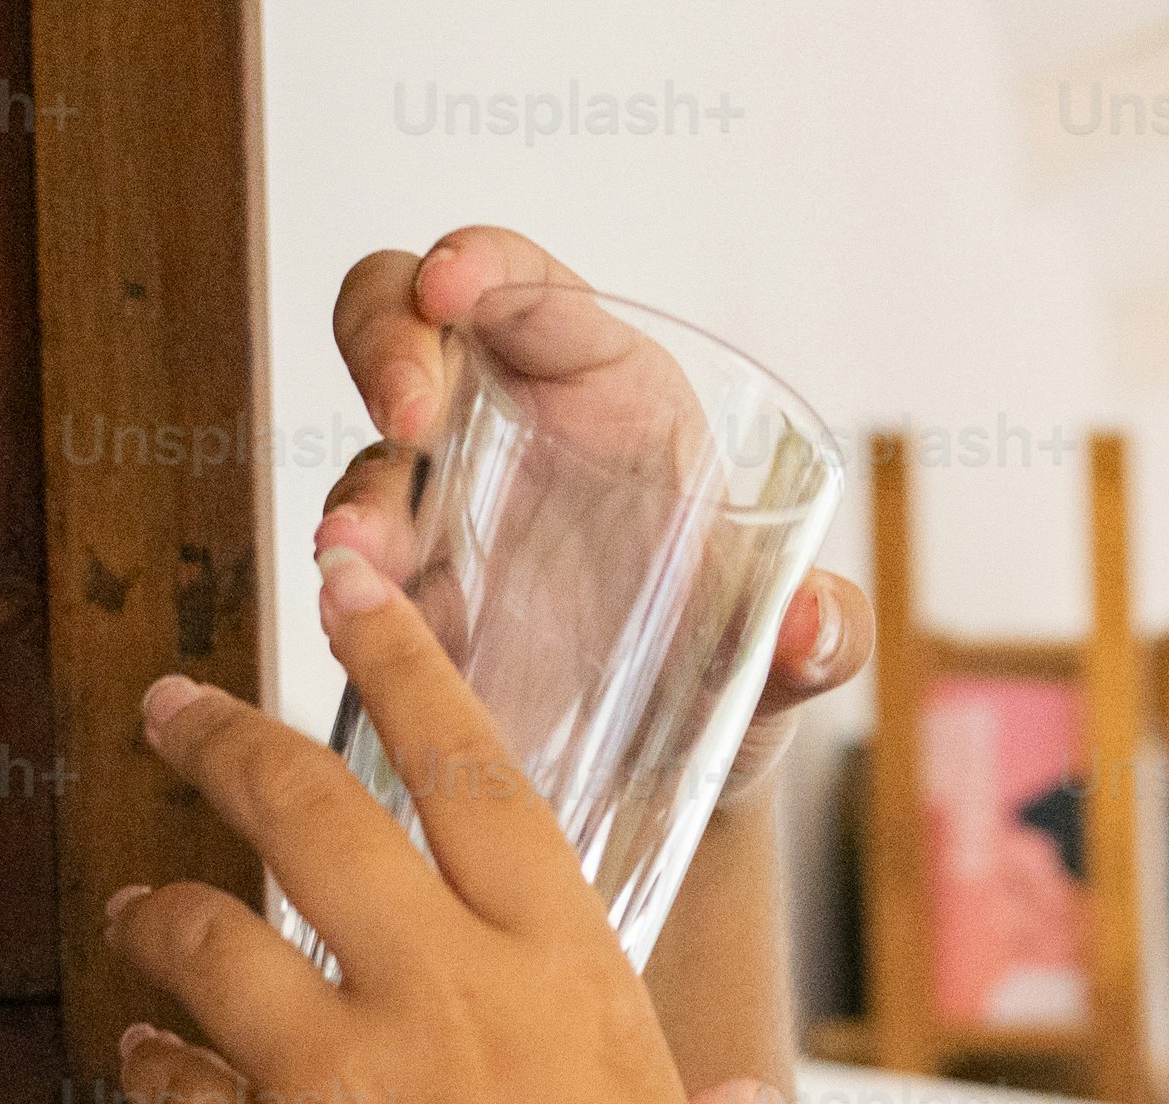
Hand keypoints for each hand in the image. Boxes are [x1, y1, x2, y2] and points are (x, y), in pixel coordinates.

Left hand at [104, 559, 783, 1103]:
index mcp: (575, 988)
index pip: (475, 768)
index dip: (400, 661)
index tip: (349, 588)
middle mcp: (450, 1007)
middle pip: (302, 805)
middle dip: (220, 734)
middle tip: (173, 708)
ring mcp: (342, 1091)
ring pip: (202, 932)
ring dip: (158, 910)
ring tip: (141, 911)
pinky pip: (164, 1087)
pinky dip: (142, 1064)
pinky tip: (141, 1064)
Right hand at [320, 225, 870, 809]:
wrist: (684, 771)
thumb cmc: (736, 668)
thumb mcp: (786, 654)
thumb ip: (821, 637)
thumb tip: (816, 626)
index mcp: (613, 389)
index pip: (533, 287)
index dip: (485, 266)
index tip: (453, 285)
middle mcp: (517, 424)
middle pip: (411, 317)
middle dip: (388, 338)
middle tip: (405, 415)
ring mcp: (451, 503)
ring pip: (374, 449)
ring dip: (362, 494)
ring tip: (357, 554)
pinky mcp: (410, 590)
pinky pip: (358, 562)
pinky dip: (346, 576)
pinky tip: (346, 608)